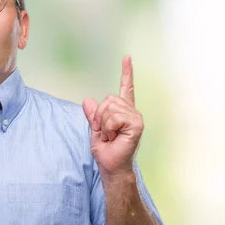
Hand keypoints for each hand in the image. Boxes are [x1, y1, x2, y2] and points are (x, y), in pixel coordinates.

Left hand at [82, 56, 143, 177]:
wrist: (111, 167)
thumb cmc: (106, 151)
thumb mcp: (94, 130)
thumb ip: (92, 116)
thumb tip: (87, 100)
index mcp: (123, 111)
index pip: (126, 88)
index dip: (127, 72)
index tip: (127, 57)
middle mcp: (132, 112)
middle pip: (108, 100)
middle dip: (99, 117)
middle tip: (105, 133)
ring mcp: (136, 117)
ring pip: (109, 108)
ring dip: (103, 124)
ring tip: (110, 136)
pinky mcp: (137, 124)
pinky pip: (114, 117)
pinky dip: (108, 128)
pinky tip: (114, 137)